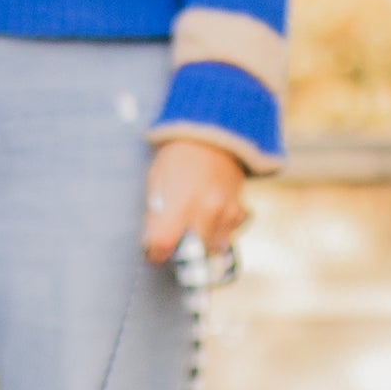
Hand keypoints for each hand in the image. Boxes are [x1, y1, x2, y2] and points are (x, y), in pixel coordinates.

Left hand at [142, 138, 247, 265]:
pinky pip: (226, 236)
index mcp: (180, 203)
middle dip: (179, 252)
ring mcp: (225, 214)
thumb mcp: (156, 180)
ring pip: (210, 249)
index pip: (163, 245)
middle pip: (190, 255)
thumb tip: (151, 243)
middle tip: (173, 238)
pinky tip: (209, 215)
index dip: (155, 253)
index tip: (153, 252)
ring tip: (193, 223)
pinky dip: (216, 232)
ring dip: (199, 244)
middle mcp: (205, 212)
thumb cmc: (179, 155)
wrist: (214, 134)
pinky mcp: (238, 213)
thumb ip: (154, 215)